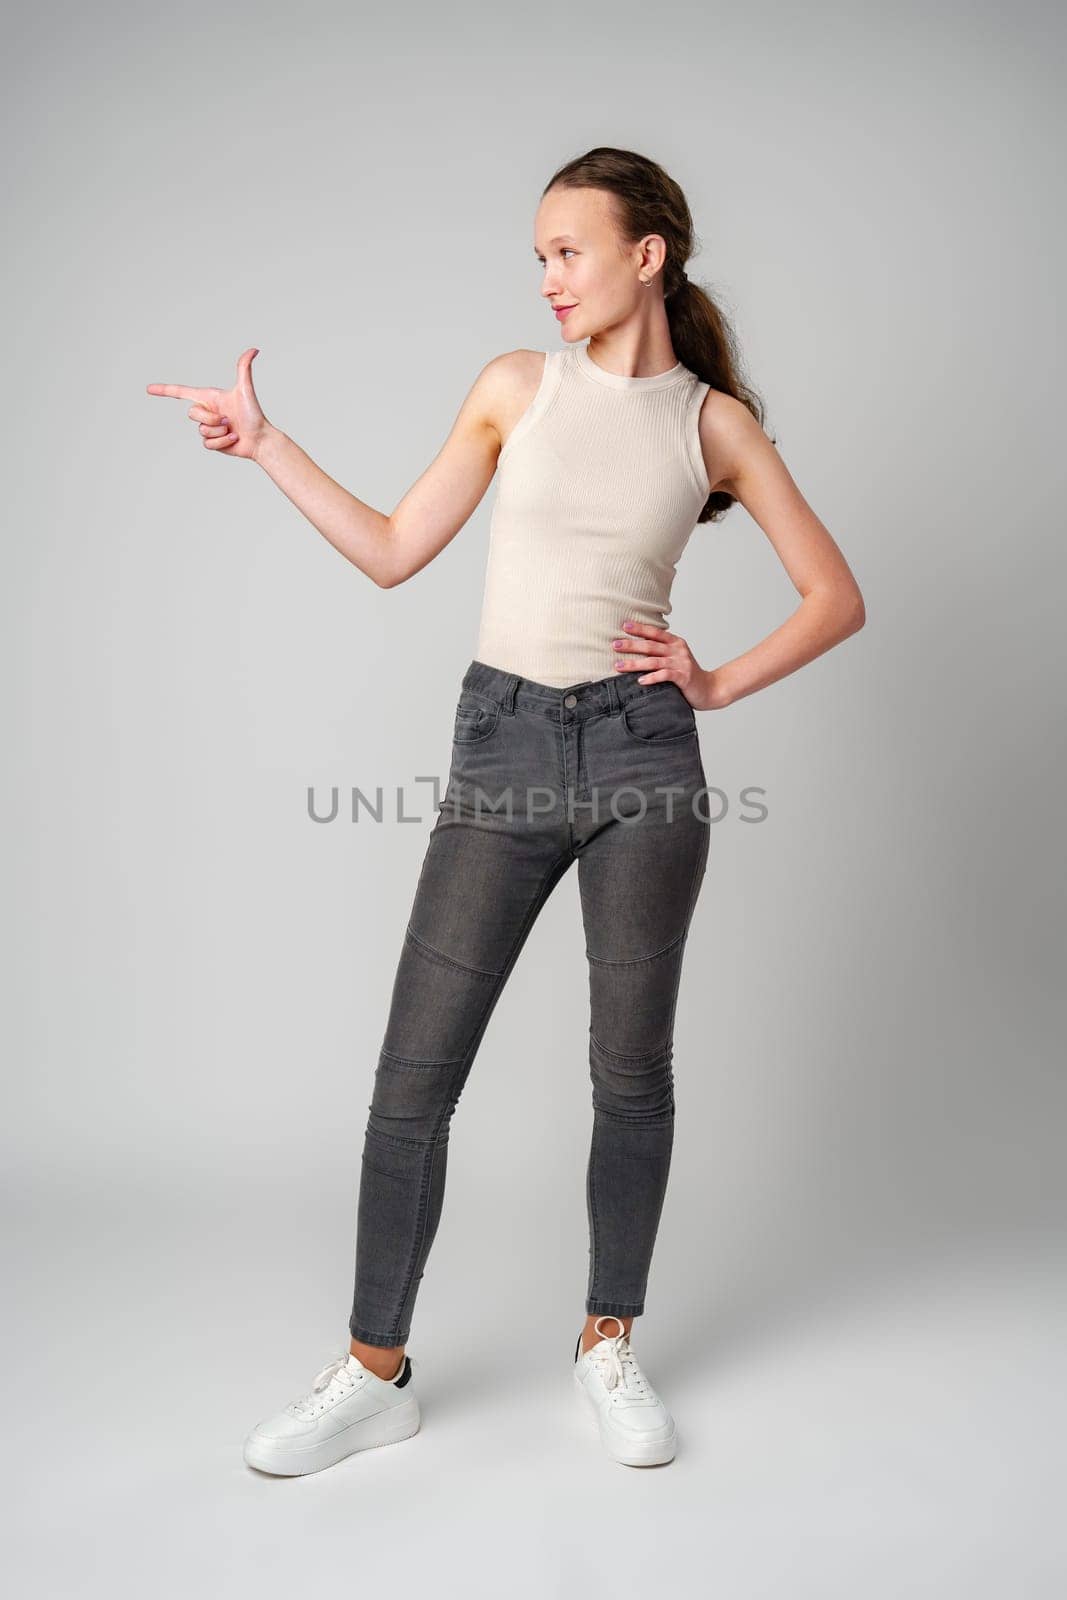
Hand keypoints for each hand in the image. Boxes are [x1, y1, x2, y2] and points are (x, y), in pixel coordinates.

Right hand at [146, 347, 271, 462]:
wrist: (260, 439)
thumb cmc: (254, 414)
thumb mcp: (245, 390)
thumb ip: (244, 369)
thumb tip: (253, 349)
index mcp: (209, 398)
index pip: (182, 392)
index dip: (164, 390)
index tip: (149, 389)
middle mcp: (207, 412)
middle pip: (192, 414)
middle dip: (210, 418)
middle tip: (227, 420)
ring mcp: (209, 428)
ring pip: (201, 430)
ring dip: (219, 432)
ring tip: (233, 429)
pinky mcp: (212, 443)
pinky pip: (207, 444)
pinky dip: (222, 443)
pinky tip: (233, 439)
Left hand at [611, 620, 725, 709]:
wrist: (710, 689)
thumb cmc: (688, 674)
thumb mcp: (676, 658)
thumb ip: (661, 652)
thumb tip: (636, 647)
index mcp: (676, 642)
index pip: (655, 633)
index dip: (640, 628)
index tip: (624, 625)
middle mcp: (678, 650)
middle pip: (650, 645)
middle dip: (631, 645)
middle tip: (614, 645)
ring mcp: (681, 663)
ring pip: (653, 661)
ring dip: (634, 663)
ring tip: (619, 665)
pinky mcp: (683, 677)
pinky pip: (664, 675)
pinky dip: (651, 678)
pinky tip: (640, 681)